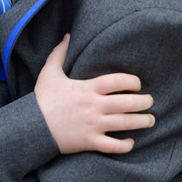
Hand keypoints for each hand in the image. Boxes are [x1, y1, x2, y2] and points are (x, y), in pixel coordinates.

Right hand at [34, 34, 154, 154]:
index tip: (138, 83)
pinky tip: (131, 142)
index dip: (132, 81)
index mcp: (87, 88)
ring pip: (124, 124)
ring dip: (141, 122)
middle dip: (143, 102)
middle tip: (150, 101)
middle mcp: (93, 106)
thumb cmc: (42, 100)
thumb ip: (59, 53)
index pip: (117, 81)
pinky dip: (125, 146)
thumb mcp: (49, 73)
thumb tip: (67, 35)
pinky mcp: (89, 142)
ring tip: (150, 120)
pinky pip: (112, 146)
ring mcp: (92, 125)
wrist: (31, 128)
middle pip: (126, 103)